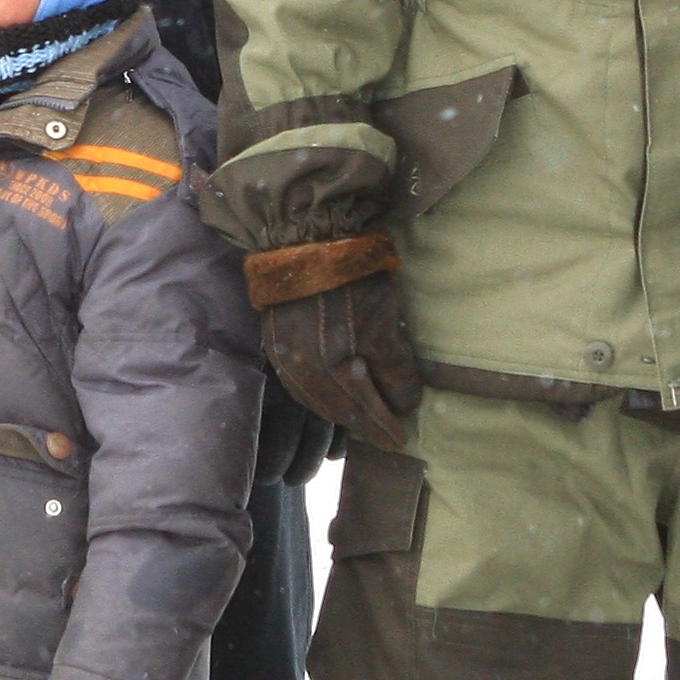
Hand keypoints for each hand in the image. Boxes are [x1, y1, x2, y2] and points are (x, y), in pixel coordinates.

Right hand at [258, 265, 421, 454]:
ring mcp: (284, 357)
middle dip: (361, 426)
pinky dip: (319, 394)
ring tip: (357, 420)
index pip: (362, 412)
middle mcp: (302, 373)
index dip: (383, 428)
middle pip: (335, 411)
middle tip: (382, 437)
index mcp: (330, 373)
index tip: (401, 442)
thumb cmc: (354, 283)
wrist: (307, 238)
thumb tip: (403, 406)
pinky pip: (299, 382)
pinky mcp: (276, 340)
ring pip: (314, 399)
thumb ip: (396, 372)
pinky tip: (329, 394)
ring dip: (338, 412)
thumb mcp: (386, 327)